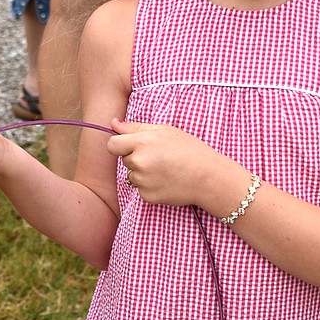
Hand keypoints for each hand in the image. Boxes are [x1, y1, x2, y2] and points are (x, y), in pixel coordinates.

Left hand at [108, 119, 222, 206]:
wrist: (207, 177)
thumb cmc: (189, 149)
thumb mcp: (164, 131)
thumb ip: (135, 127)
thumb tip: (113, 123)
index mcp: (142, 142)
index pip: (112, 145)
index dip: (120, 145)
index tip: (130, 147)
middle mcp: (139, 162)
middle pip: (124, 160)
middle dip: (136, 158)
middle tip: (159, 157)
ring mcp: (142, 181)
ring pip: (132, 176)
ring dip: (143, 174)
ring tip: (165, 170)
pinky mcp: (147, 196)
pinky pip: (141, 189)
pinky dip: (150, 186)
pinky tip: (167, 181)